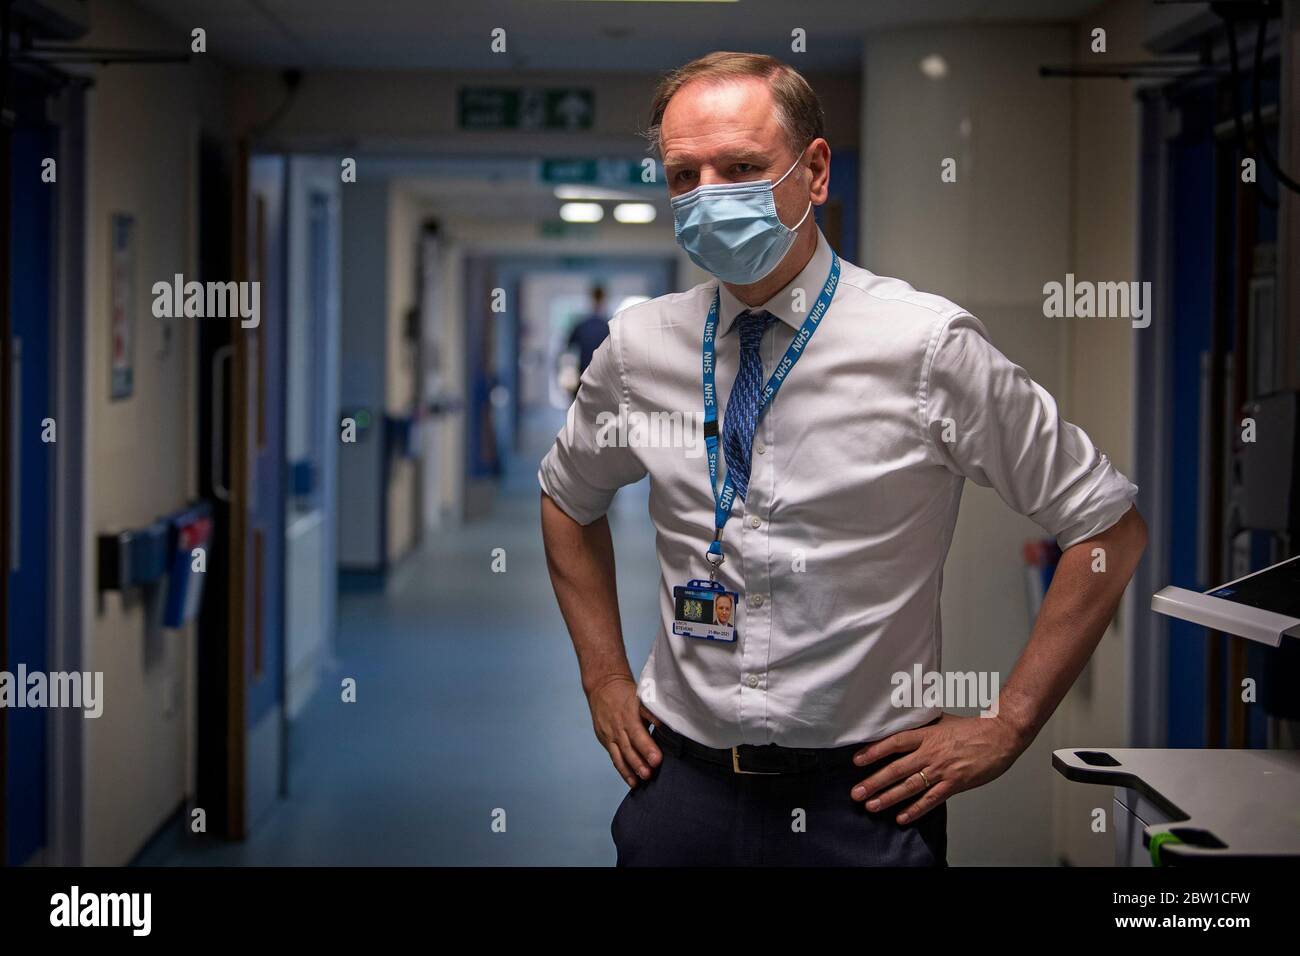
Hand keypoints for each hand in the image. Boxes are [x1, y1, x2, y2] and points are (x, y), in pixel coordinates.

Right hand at [587, 675, 661, 787]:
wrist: (602, 687)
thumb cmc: (626, 693)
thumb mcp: (640, 696)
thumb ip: (651, 711)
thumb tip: (664, 723)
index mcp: (628, 715)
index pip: (638, 734)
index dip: (647, 748)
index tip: (657, 760)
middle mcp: (618, 727)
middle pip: (629, 748)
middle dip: (639, 763)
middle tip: (650, 774)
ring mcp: (610, 735)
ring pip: (619, 756)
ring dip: (630, 770)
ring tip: (640, 782)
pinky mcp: (605, 740)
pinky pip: (614, 757)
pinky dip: (622, 770)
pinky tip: (631, 781)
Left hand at [849, 713, 1025, 823]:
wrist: (1001, 735)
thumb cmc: (974, 729)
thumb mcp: (943, 721)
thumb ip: (923, 726)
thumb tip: (904, 725)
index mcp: (927, 735)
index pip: (894, 743)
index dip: (874, 751)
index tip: (856, 760)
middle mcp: (930, 753)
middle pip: (897, 768)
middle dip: (874, 782)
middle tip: (856, 792)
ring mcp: (942, 770)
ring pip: (910, 786)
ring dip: (889, 797)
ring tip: (872, 806)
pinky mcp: (954, 784)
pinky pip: (931, 799)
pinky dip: (915, 809)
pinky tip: (902, 817)